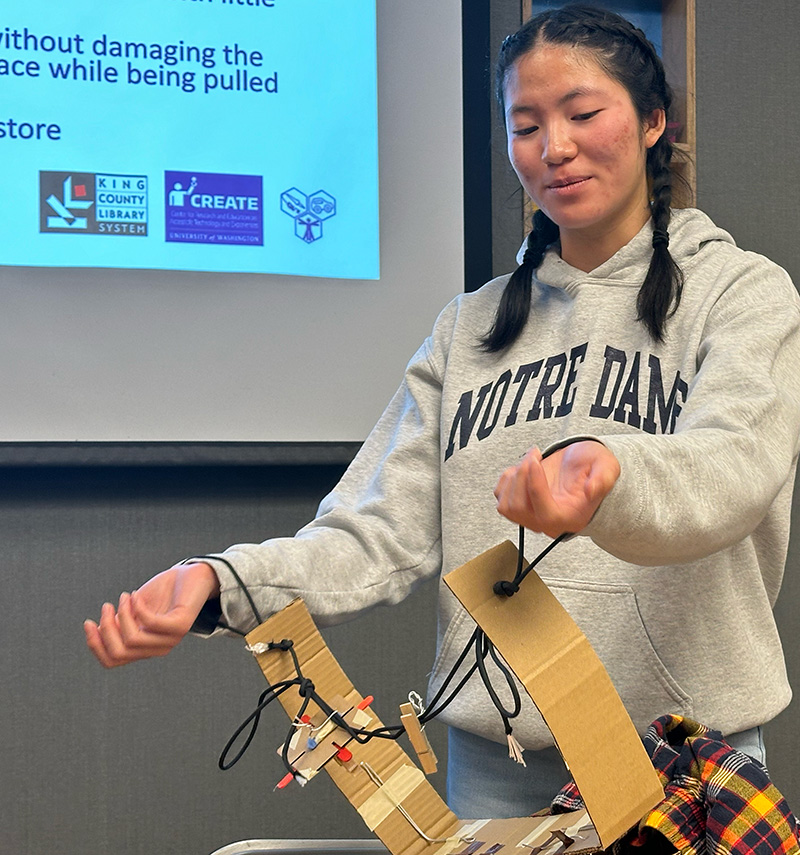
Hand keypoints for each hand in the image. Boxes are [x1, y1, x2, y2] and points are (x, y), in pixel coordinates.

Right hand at [84, 562, 220, 667]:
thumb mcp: (134, 609)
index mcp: (144, 647)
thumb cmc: (164, 592)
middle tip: (106, 606)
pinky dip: (137, 608)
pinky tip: (136, 596)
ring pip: (132, 640)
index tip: (88, 622)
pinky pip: (151, 623)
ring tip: (125, 597)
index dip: (95, 645)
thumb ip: (119, 622)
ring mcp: (171, 639)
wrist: (193, 576)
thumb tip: (98, 631)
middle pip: (118, 653)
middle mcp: (157, 648)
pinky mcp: (181, 625)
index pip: (112, 661)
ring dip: (121, 614)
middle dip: (105, 629)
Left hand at [494, 441, 619, 537]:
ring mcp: (529, 515)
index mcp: (570, 518)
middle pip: (519, 509)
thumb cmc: (593, 467)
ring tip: (530, 459)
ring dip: (513, 476)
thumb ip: (603, 478)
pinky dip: (506, 478)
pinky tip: (523, 467)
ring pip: (506, 506)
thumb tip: (592, 490)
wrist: (581, 466)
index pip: (545, 514)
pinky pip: (500, 496)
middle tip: (535, 454)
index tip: (536, 461)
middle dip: (522, 476)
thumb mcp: (607, 467)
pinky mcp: (517, 504)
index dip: (535, 487)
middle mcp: (547, 522)